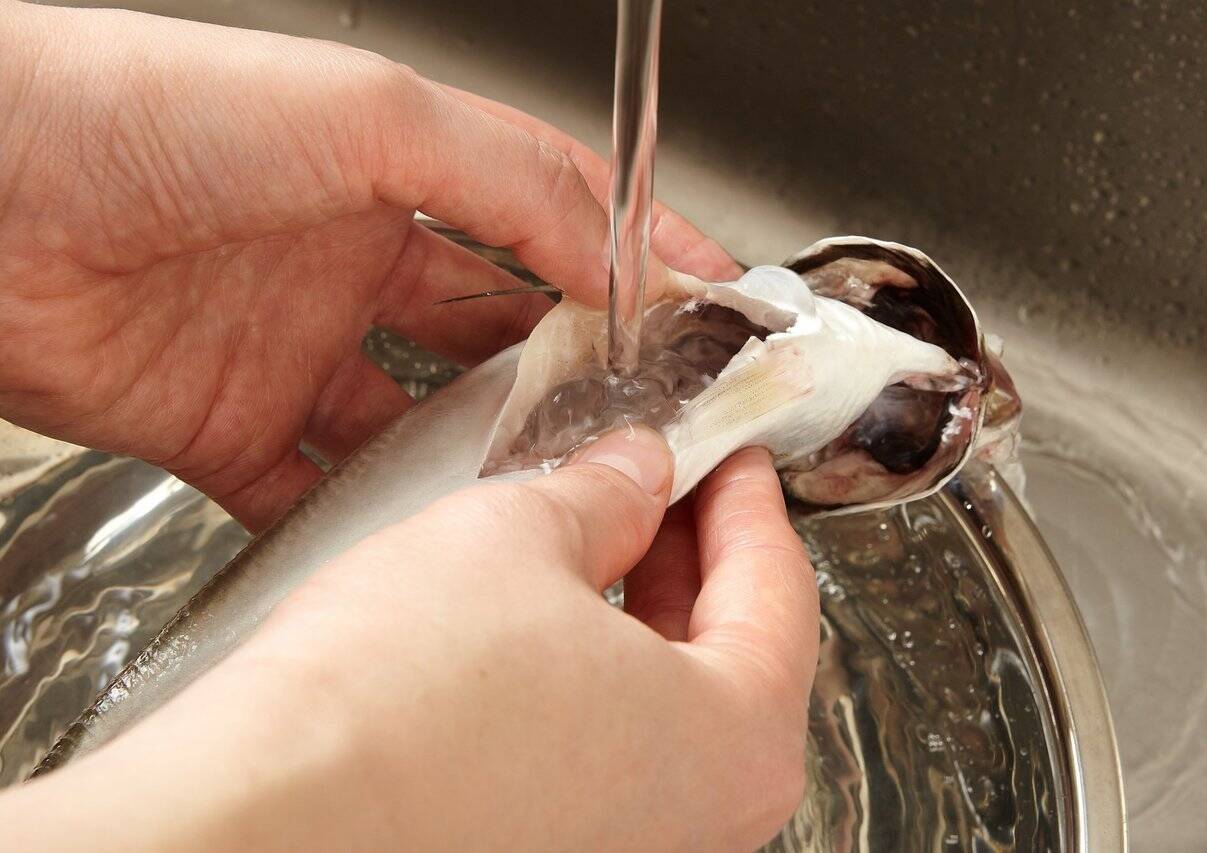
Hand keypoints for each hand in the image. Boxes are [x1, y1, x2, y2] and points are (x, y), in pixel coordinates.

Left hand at [0, 2, 740, 529]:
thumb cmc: (139, 111)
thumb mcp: (364, 115)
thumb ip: (505, 178)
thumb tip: (614, 244)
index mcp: (391, 174)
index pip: (544, 218)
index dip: (629, 260)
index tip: (703, 306)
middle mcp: (348, 263)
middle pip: (491, 332)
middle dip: (567, 373)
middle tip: (634, 419)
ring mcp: (291, 351)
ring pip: (415, 426)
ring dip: (474, 462)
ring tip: (542, 494)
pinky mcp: (226, 429)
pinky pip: (314, 493)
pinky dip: (362, 526)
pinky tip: (412, 547)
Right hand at [2, 436, 818, 851]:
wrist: (264, 825)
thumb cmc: (391, 706)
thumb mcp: (517, 538)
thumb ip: (601, 494)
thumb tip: (632, 472)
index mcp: (737, 739)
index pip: (781, 588)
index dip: (747, 497)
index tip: (727, 451)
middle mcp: (702, 821)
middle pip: (731, 649)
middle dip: (689, 546)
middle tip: (653, 477)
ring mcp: (629, 848)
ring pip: (664, 702)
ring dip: (633, 607)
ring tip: (584, 532)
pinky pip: (603, 749)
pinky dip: (587, 674)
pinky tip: (532, 620)